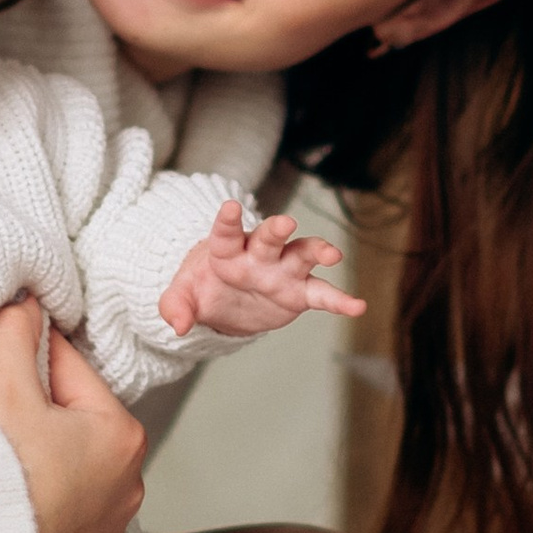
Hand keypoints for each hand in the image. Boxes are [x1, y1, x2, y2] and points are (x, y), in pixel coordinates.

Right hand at [0, 298, 146, 532]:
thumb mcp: (2, 386)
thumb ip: (15, 334)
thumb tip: (27, 303)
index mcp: (120, 436)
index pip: (69, 372)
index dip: (26, 361)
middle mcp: (127, 489)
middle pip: (72, 428)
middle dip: (36, 419)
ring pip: (69, 481)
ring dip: (40, 470)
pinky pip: (60, 532)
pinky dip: (39, 521)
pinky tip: (9, 516)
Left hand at [158, 200, 363, 340]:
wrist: (225, 303)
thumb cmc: (203, 287)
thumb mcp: (182, 295)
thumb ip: (175, 306)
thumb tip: (178, 325)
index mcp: (227, 250)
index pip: (225, 233)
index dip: (227, 220)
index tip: (230, 207)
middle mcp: (259, 254)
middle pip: (269, 237)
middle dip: (277, 229)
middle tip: (285, 222)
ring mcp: (282, 271)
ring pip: (302, 254)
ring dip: (316, 251)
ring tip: (332, 255)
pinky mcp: (299, 293)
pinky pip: (322, 295)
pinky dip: (340, 301)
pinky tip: (357, 306)